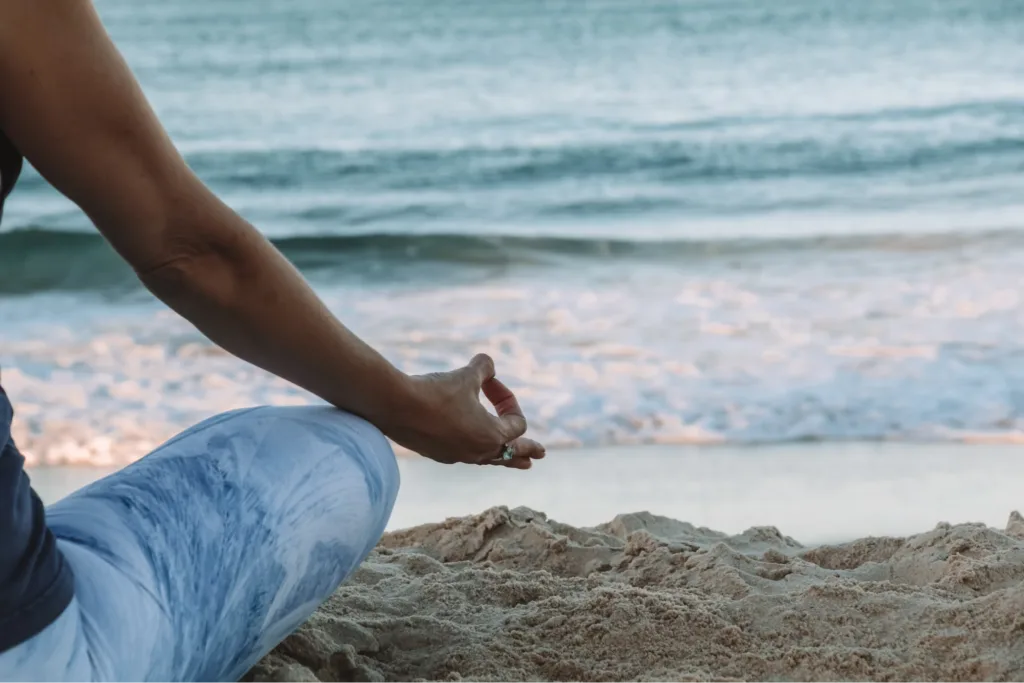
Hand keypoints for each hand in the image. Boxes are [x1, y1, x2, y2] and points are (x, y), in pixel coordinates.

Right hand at [379, 354, 544, 468]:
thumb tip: (488, 364)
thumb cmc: (436, 391)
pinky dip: (475, 449)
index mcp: (492, 435)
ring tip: (519, 463)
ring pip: (489, 459)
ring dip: (504, 457)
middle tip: (540, 455)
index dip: (507, 398)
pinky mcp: (438, 454)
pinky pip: (465, 455)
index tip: (489, 381)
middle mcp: (478, 452)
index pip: (516, 422)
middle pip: (511, 453)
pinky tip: (473, 449)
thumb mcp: (465, 375)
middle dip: (526, 450)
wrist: (396, 406)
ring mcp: (458, 456)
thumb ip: (483, 368)